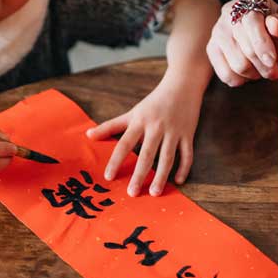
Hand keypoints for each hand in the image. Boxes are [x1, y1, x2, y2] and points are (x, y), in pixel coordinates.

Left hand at [86, 75, 202, 196]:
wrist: (182, 85)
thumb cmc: (153, 102)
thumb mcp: (132, 113)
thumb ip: (110, 126)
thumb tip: (88, 136)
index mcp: (140, 122)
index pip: (124, 143)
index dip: (116, 160)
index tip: (109, 177)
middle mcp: (156, 127)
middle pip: (147, 154)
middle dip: (140, 174)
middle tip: (132, 193)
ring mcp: (174, 131)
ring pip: (168, 157)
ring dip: (162, 176)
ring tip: (154, 193)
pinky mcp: (188, 134)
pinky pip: (187, 154)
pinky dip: (184, 168)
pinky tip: (178, 181)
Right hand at [206, 0, 277, 85]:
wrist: (267, 35)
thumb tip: (273, 24)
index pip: (251, 22)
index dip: (262, 44)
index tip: (272, 61)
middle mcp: (229, 10)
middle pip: (243, 45)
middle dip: (262, 64)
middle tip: (274, 71)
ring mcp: (218, 29)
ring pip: (235, 62)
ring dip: (254, 73)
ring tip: (262, 70)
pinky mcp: (212, 47)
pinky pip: (224, 72)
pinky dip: (240, 80)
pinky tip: (249, 75)